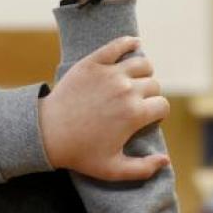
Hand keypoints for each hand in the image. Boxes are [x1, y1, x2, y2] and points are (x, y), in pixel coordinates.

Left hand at [39, 36, 169, 180]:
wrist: (46, 133)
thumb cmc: (79, 153)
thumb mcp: (112, 170)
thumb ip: (142, 169)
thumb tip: (166, 160)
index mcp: (135, 114)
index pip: (163, 106)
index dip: (157, 113)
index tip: (147, 117)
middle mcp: (126, 90)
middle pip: (154, 85)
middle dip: (150, 95)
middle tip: (136, 103)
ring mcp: (110, 74)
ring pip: (142, 64)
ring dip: (144, 72)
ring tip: (135, 80)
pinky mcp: (93, 63)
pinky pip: (118, 45)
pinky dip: (129, 43)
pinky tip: (134, 44)